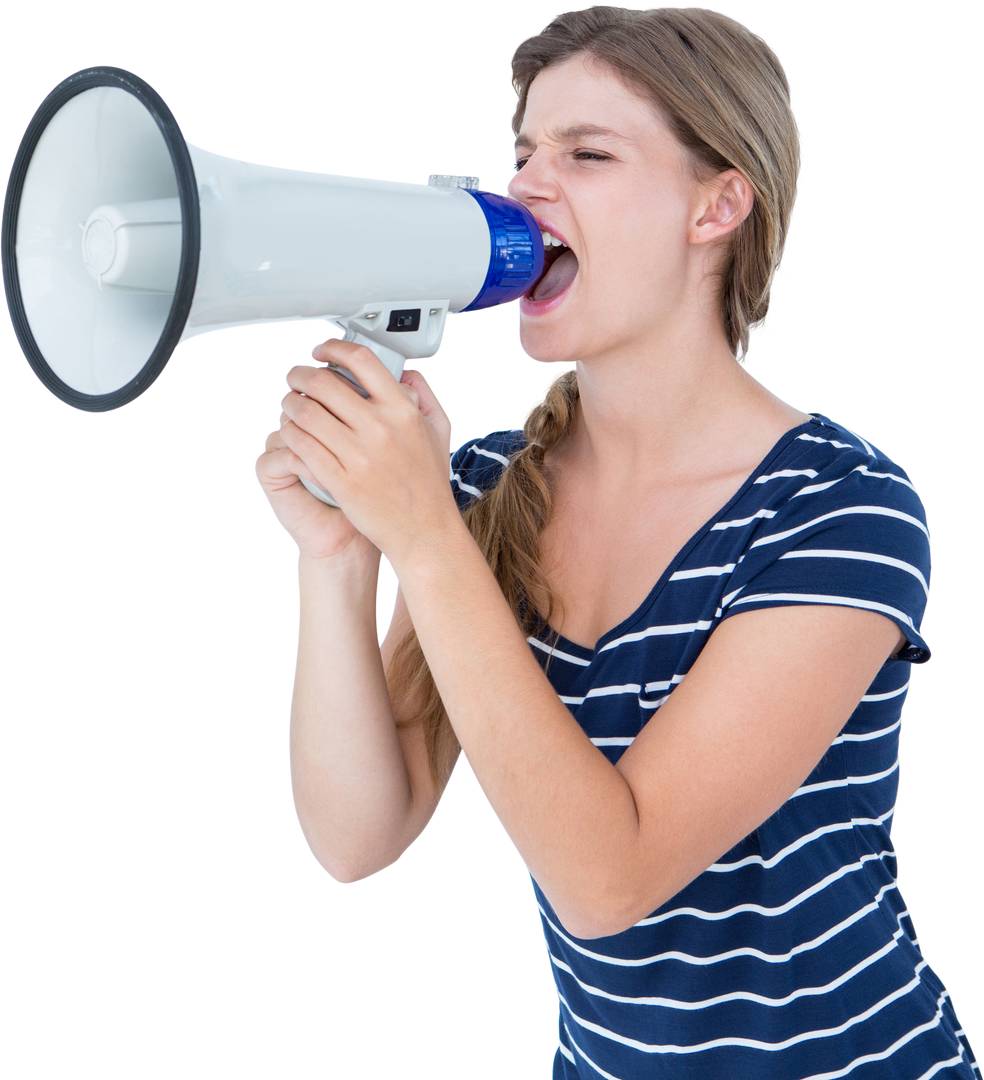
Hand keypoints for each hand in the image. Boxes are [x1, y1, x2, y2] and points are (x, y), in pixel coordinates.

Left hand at [261, 338, 457, 567]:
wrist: (424, 532)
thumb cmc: (430, 484)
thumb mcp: (439, 432)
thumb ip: (425, 396)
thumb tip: (406, 373)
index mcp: (402, 411)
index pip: (361, 360)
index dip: (334, 349)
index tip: (322, 352)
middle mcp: (380, 429)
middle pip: (324, 382)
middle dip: (300, 375)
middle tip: (295, 378)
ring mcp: (359, 455)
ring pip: (306, 412)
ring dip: (289, 403)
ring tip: (288, 404)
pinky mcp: (340, 480)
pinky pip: (303, 446)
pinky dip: (290, 433)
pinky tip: (290, 432)